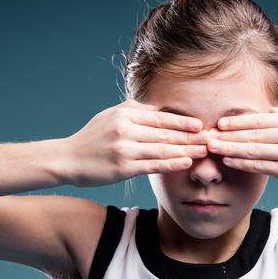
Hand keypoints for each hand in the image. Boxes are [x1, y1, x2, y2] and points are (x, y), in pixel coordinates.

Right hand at [63, 100, 208, 186]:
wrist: (68, 159)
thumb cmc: (92, 138)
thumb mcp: (110, 116)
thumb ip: (135, 111)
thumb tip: (159, 110)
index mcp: (124, 115)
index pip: (160, 117)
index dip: (183, 121)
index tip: (200, 124)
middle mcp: (125, 130)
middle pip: (165, 132)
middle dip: (190, 136)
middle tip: (210, 137)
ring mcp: (124, 149)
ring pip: (162, 149)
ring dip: (186, 150)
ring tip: (204, 151)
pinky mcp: (123, 168)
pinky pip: (153, 165)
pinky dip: (172, 163)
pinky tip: (186, 163)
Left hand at [206, 106, 277, 200]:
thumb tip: (267, 111)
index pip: (258, 119)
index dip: (236, 121)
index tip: (218, 123)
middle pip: (252, 133)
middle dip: (226, 134)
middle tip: (206, 135)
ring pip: (252, 149)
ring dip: (228, 148)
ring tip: (211, 147)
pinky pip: (259, 166)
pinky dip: (241, 163)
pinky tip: (228, 161)